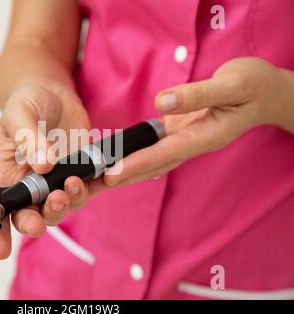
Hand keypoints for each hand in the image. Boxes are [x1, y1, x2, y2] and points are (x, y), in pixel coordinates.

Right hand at [0, 84, 91, 258]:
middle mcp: (28, 185)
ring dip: (64, 205)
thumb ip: (28, 137)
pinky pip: (83, 192)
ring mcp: (53, 182)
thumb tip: (43, 165)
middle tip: (44, 211)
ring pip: (58, 209)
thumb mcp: (21, 113)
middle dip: (35, 222)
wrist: (54, 95)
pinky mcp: (77, 175)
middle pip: (29, 216)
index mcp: (5, 173)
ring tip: (70, 185)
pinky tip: (92, 179)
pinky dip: (87, 191)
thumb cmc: (28, 103)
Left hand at [104, 57, 293, 185]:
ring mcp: (185, 141)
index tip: (111, 174)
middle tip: (90, 188)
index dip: (137, 164)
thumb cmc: (253, 85)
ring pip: (150, 161)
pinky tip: (116, 165)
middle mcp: (192, 144)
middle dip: (121, 177)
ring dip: (123, 172)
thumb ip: (197, 94)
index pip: (165, 153)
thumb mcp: (232, 84)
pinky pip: (153, 150)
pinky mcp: (180, 133)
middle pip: (152, 166)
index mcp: (205, 136)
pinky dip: (134, 158)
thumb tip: (161, 102)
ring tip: (94, 182)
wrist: (264, 92)